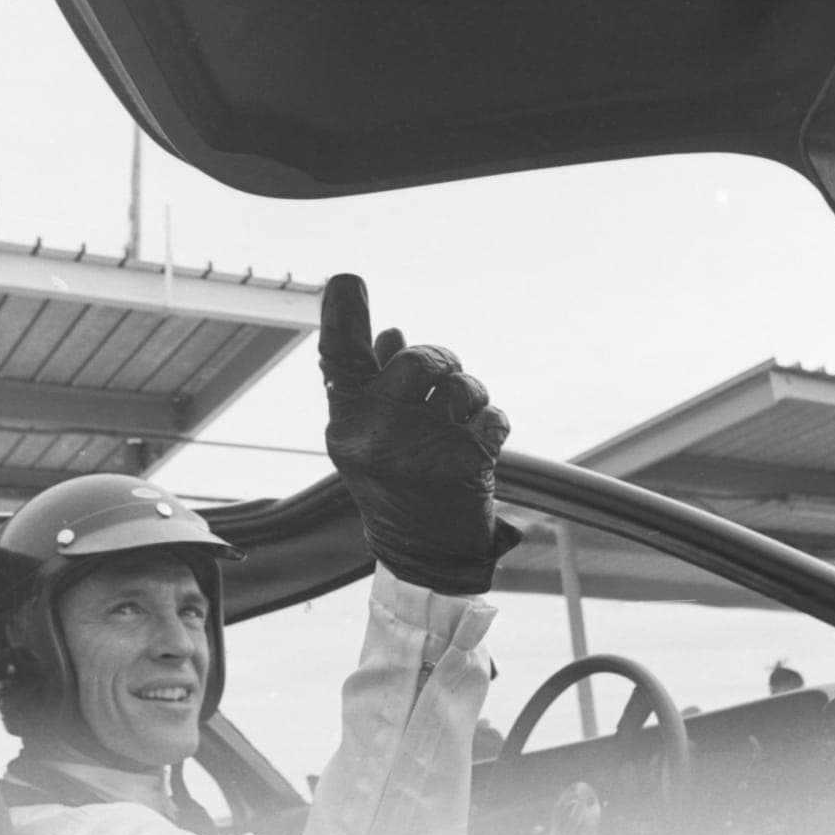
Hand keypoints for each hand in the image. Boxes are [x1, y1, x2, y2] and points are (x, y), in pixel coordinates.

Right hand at [319, 274, 521, 595]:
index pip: (341, 360)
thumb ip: (375, 384)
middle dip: (439, 361)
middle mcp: (376, 435)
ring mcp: (420, 450)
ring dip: (473, 398)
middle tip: (445, 384)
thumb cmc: (397, 484)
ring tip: (464, 423)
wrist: (425, 554)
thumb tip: (389, 331)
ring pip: (461, 386)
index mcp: (346, 425)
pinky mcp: (463, 464)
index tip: (348, 280)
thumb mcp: (372, 437)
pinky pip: (491, 418)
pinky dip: (493, 426)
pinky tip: (481, 446)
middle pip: (415, 359)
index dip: (344, 315)